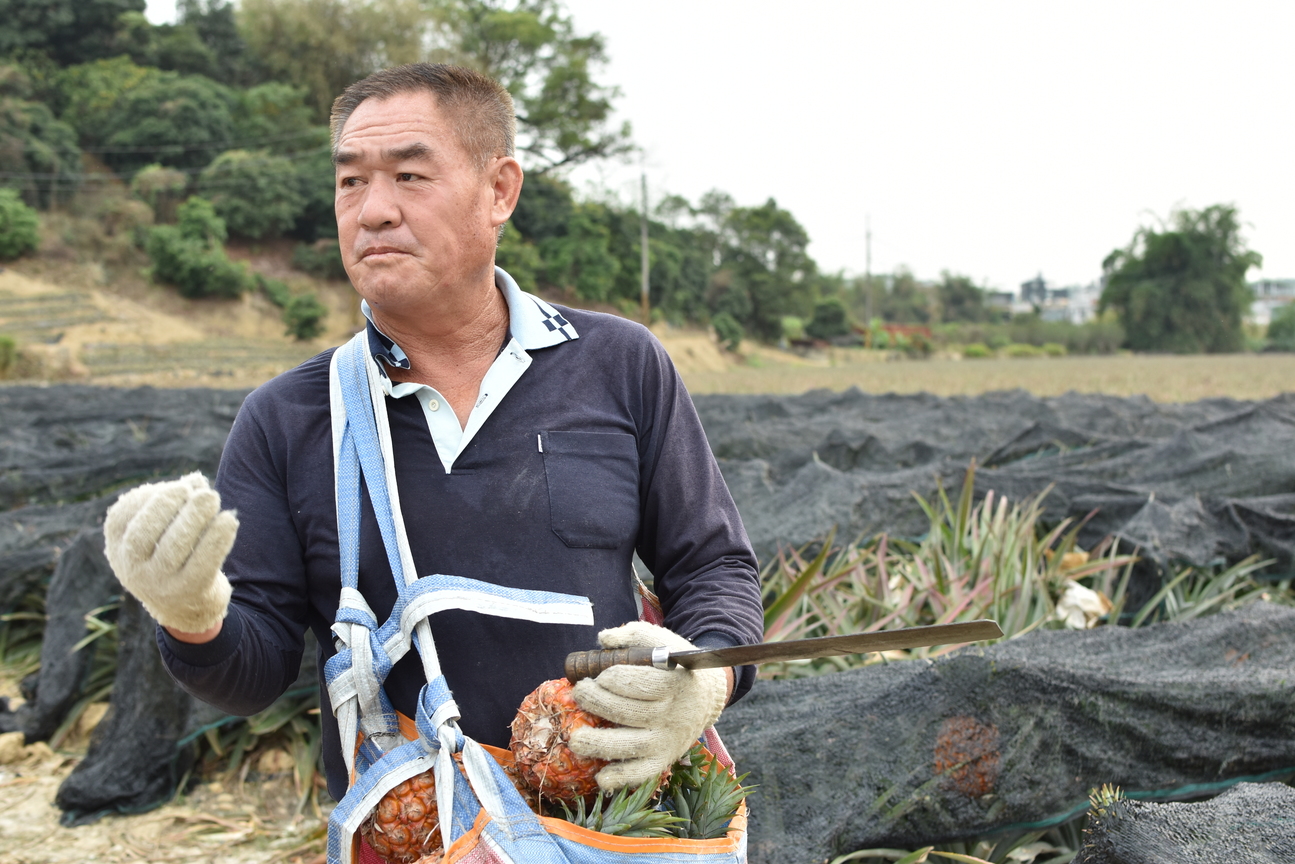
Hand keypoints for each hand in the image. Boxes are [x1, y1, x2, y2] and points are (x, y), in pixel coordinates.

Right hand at [103, 472, 237, 633]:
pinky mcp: (187, 592)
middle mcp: (131, 568)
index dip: (150, 497)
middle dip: (169, 504)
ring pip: (172, 548)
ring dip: (195, 517)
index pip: (123, 517)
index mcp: (117, 547)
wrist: (186, 607)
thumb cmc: (173, 556)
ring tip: (213, 497)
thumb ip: (178, 503)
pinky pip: (202, 564)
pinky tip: (229, 519)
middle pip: (143, 533)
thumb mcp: (165, 531)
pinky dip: (217, 539)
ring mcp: (157, 583)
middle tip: (197, 490)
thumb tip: (195, 479)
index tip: (178, 486)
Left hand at [568, 622, 727, 791]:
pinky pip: (641, 773)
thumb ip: (633, 635)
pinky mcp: (664, 759)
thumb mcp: (663, 642)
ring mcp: (667, 740)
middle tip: (580, 693)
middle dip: (596, 702)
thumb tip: (603, 639)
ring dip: (599, 744)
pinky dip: (620, 778)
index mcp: (672, 683)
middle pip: (625, 712)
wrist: (708, 697)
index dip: (608, 678)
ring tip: (575, 738)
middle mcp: (670, 714)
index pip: (634, 682)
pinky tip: (600, 777)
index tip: (598, 676)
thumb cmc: (676, 667)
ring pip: (629, 746)